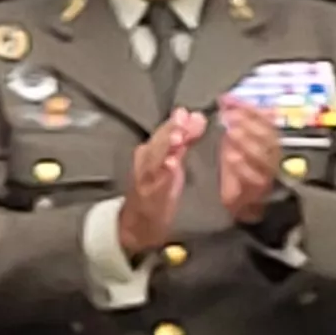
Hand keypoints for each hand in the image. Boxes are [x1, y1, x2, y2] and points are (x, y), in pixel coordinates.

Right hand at [120, 110, 205, 261]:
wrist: (139, 221)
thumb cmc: (159, 188)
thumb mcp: (172, 160)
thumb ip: (185, 139)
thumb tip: (196, 116)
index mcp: (152, 150)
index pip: (165, 131)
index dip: (178, 123)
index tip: (192, 113)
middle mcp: (146, 160)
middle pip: (158, 141)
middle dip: (171, 129)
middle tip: (183, 118)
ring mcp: (146, 176)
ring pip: (155, 157)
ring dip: (165, 147)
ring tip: (178, 138)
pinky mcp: (150, 193)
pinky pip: (156, 180)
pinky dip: (163, 171)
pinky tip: (171, 164)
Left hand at [220, 98, 286, 225]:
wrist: (244, 201)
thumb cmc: (240, 166)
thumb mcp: (235, 139)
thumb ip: (235, 118)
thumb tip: (227, 98)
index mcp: (268, 139)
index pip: (266, 120)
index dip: (249, 108)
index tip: (230, 100)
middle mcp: (271, 154)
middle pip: (269, 137)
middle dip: (250, 124)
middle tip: (230, 116)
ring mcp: (267, 172)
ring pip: (264, 156)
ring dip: (247, 142)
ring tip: (232, 133)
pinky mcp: (258, 189)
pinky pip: (255, 178)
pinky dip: (243, 167)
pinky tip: (231, 157)